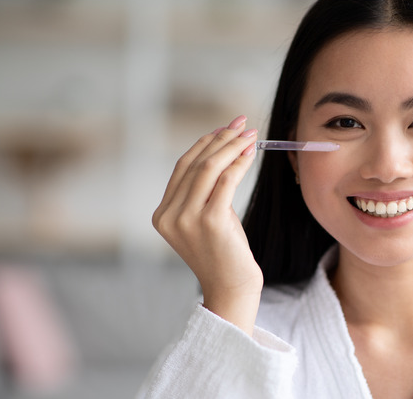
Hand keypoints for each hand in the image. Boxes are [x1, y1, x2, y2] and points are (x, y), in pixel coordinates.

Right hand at [152, 115, 261, 332]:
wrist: (232, 289)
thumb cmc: (224, 253)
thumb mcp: (207, 218)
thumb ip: (206, 191)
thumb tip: (223, 151)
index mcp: (162, 214)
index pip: (182, 167)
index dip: (205, 143)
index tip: (225, 127)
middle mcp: (169, 215)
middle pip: (195, 163)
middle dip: (220, 138)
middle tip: (241, 123)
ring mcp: (187, 219)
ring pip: (209, 168)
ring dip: (232, 146)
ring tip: (250, 133)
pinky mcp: (210, 222)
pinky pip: (226, 181)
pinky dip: (240, 162)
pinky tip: (251, 152)